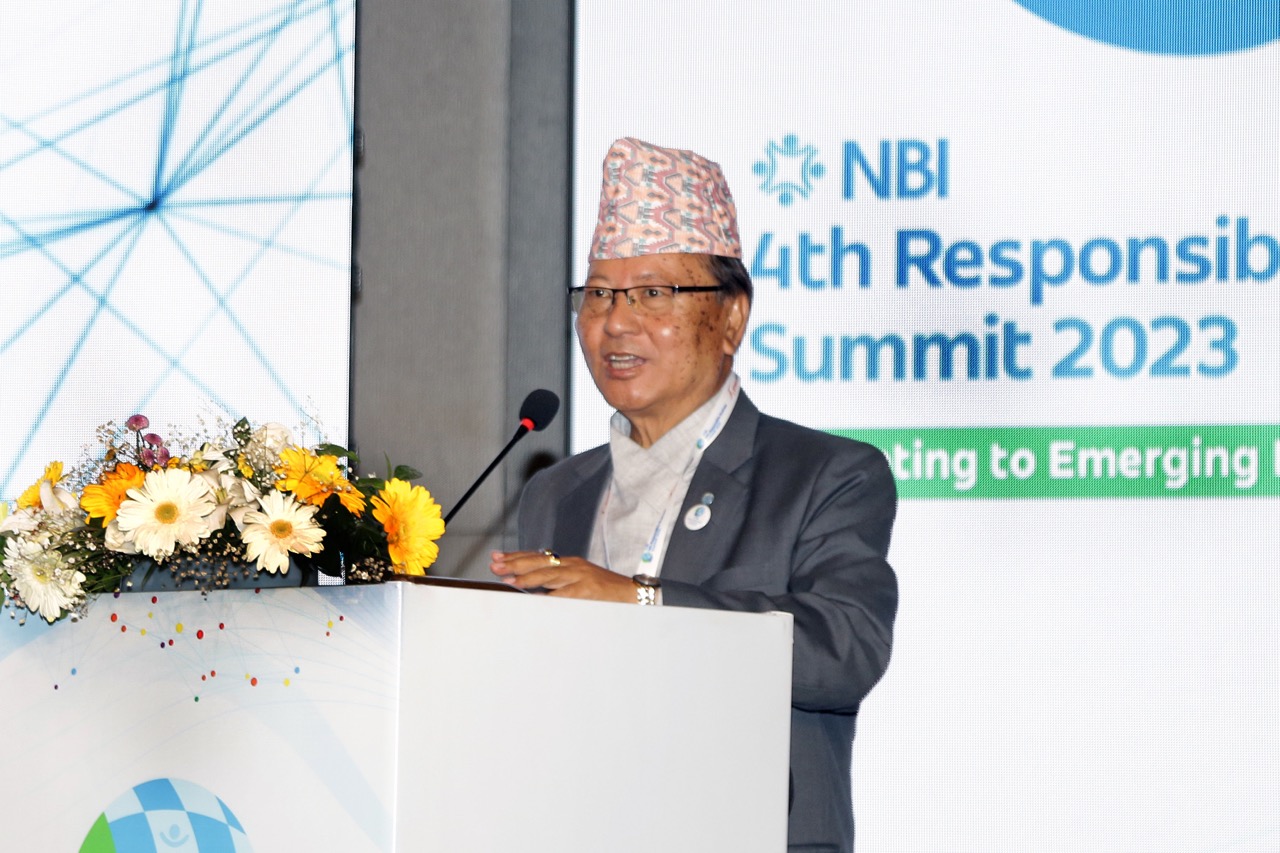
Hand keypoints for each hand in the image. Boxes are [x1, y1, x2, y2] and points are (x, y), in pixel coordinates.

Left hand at [489, 549, 636, 602]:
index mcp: (570, 563)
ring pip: (548, 574)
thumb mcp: (580, 582)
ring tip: (508, 580)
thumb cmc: (606, 593)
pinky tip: (535, 598)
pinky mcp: (588, 590)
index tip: (498, 557)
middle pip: (539, 561)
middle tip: (495, 566)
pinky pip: (564, 594)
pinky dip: (548, 596)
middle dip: (514, 564)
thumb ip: (559, 584)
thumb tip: (534, 591)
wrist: (635, 594)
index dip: (517, 557)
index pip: (538, 556)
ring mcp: (581, 576)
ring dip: (526, 577)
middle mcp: (573, 565)